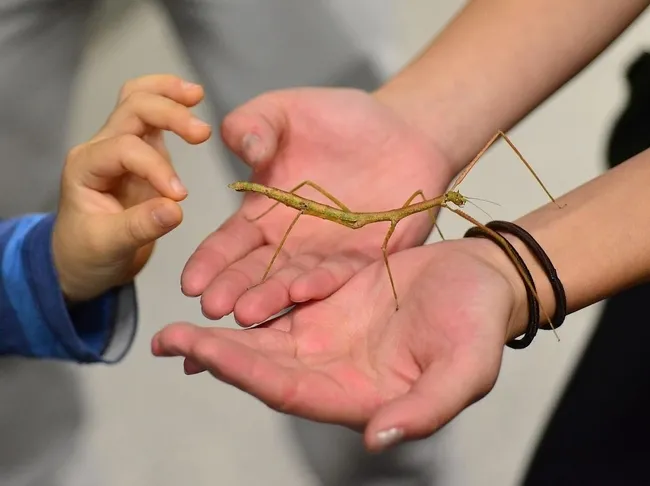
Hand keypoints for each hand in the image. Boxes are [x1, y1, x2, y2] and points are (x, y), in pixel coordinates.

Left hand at [53, 75, 211, 301]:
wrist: (82, 260)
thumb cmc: (88, 253)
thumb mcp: (109, 246)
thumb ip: (141, 226)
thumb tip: (176, 208)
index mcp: (86, 167)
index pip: (126, 149)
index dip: (157, 168)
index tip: (180, 197)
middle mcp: (101, 148)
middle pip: (132, 108)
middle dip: (168, 114)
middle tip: (202, 133)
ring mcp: (121, 147)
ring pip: (138, 100)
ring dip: (167, 93)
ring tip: (196, 94)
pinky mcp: (142, 153)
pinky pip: (151, 117)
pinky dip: (170, 102)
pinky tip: (191, 101)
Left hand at [153, 236, 528, 451]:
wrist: (484, 281)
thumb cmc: (480, 325)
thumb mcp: (466, 368)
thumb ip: (426, 408)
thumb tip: (377, 439)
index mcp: (359, 394)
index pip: (288, 390)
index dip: (244, 374)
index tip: (200, 353)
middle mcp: (335, 370)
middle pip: (264, 366)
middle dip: (215, 354)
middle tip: (166, 340)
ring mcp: (329, 336)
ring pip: (265, 338)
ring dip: (222, 333)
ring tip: (177, 327)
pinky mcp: (330, 304)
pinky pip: (284, 303)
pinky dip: (253, 301)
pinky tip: (223, 297)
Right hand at [180, 87, 456, 324]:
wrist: (403, 130)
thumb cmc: (340, 119)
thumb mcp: (286, 110)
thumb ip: (254, 123)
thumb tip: (241, 146)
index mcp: (265, 213)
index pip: (229, 243)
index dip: (209, 262)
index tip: (189, 282)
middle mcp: (291, 242)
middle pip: (255, 271)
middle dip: (232, 290)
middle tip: (211, 308)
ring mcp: (327, 254)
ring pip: (292, 282)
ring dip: (269, 298)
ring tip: (247, 313)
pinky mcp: (365, 259)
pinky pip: (340, 274)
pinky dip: (320, 284)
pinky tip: (301, 292)